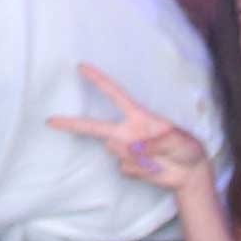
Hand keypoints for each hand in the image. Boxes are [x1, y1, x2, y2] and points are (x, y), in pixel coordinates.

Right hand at [48, 65, 214, 197]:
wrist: (190, 173)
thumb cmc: (186, 148)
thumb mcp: (178, 140)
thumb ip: (157, 142)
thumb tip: (135, 147)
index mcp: (138, 117)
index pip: (115, 95)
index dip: (99, 81)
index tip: (82, 67)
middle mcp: (128, 132)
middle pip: (96, 127)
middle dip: (72, 123)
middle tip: (50, 120)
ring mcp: (127, 150)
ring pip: (118, 153)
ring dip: (137, 158)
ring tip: (158, 160)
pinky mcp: (129, 167)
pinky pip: (127, 169)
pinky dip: (142, 171)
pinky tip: (155, 169)